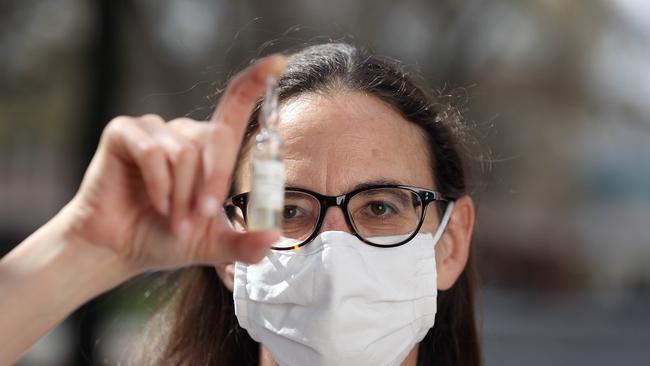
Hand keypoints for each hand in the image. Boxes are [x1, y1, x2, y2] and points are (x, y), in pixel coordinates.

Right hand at [62, 55, 285, 273]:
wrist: (121, 248)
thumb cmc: (166, 238)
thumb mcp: (213, 244)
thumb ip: (245, 244)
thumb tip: (274, 236)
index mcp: (209, 149)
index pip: (236, 106)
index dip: (256, 81)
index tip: (278, 62)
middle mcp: (185, 132)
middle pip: (215, 139)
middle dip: (210, 185)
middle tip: (198, 218)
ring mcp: (154, 128)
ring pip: (185, 152)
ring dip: (182, 195)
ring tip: (172, 218)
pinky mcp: (124, 132)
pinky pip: (153, 152)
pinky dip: (159, 184)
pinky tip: (156, 203)